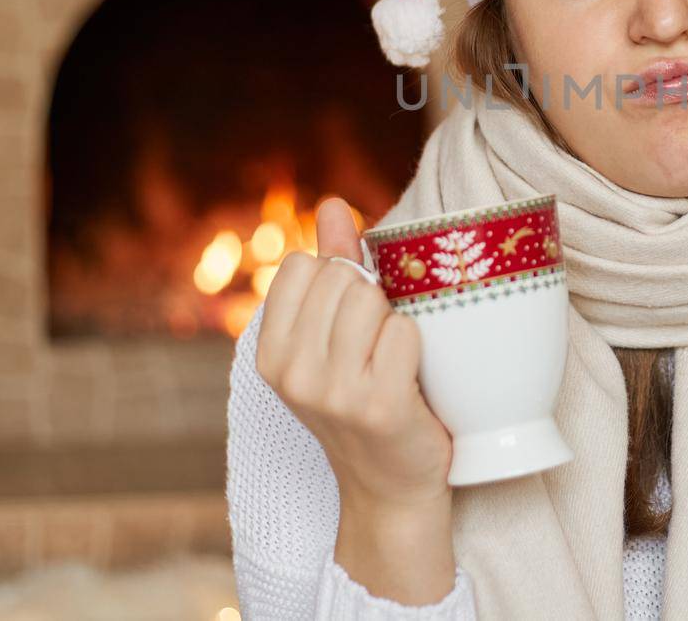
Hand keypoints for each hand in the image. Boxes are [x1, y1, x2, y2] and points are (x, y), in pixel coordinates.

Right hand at [255, 196, 453, 510]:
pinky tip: (409, 380)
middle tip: (375, 349)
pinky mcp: (377, 405)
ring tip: (391, 363)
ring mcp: (332, 391)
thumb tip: (332, 202)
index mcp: (270, 351)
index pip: (305, 265)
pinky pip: (406, 331)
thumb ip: (334, 264)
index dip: (339, 281)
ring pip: (373, 299)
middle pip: (343, 277)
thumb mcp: (333, 336)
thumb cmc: (366, 398)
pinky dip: (417, 347)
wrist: (393, 486)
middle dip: (371, 300)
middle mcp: (291, 371)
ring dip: (395, 322)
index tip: (349, 323)